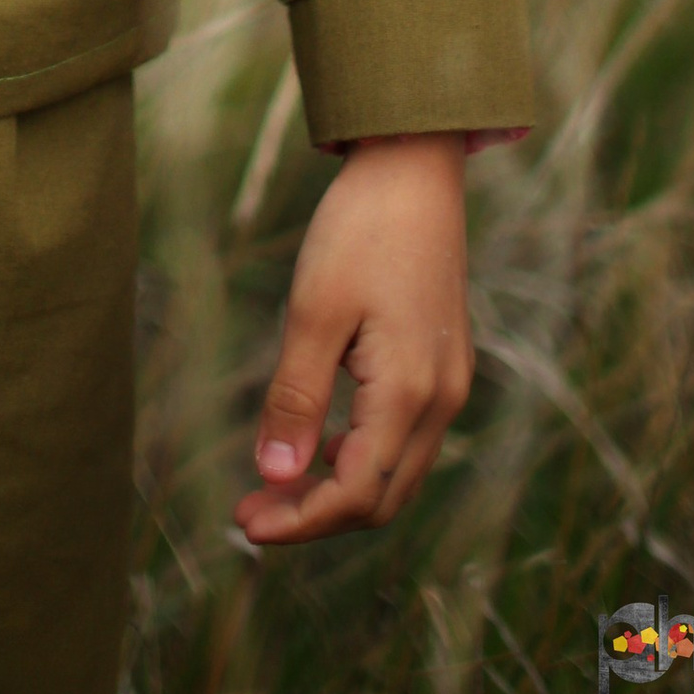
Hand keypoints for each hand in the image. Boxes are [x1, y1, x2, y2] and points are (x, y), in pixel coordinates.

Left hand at [231, 133, 470, 545]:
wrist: (414, 169)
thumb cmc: (361, 230)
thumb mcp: (315, 310)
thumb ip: (296, 397)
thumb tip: (276, 476)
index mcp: (411, 394)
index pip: (357, 494)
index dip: (300, 520)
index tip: (245, 524)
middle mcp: (442, 401)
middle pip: (381, 497)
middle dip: (316, 515)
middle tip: (251, 509)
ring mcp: (449, 385)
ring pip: (397, 474)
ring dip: (338, 489)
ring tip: (275, 484)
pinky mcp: (443, 366)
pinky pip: (405, 440)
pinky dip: (361, 456)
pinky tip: (319, 441)